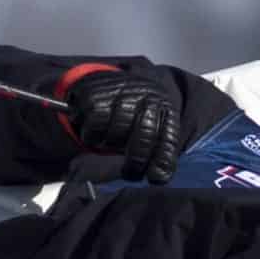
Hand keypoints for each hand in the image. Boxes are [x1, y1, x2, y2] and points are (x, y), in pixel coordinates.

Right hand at [63, 66, 182, 184]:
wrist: (104, 80)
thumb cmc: (131, 113)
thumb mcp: (151, 125)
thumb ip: (157, 150)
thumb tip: (158, 178)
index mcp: (164, 106)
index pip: (167, 137)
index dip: (161, 161)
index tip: (154, 178)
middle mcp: (146, 96)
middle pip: (144, 136)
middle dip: (136, 161)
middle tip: (129, 172)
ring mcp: (122, 94)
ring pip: (117, 133)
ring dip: (110, 145)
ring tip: (108, 143)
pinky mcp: (97, 95)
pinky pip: (95, 126)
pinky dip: (92, 136)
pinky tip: (95, 134)